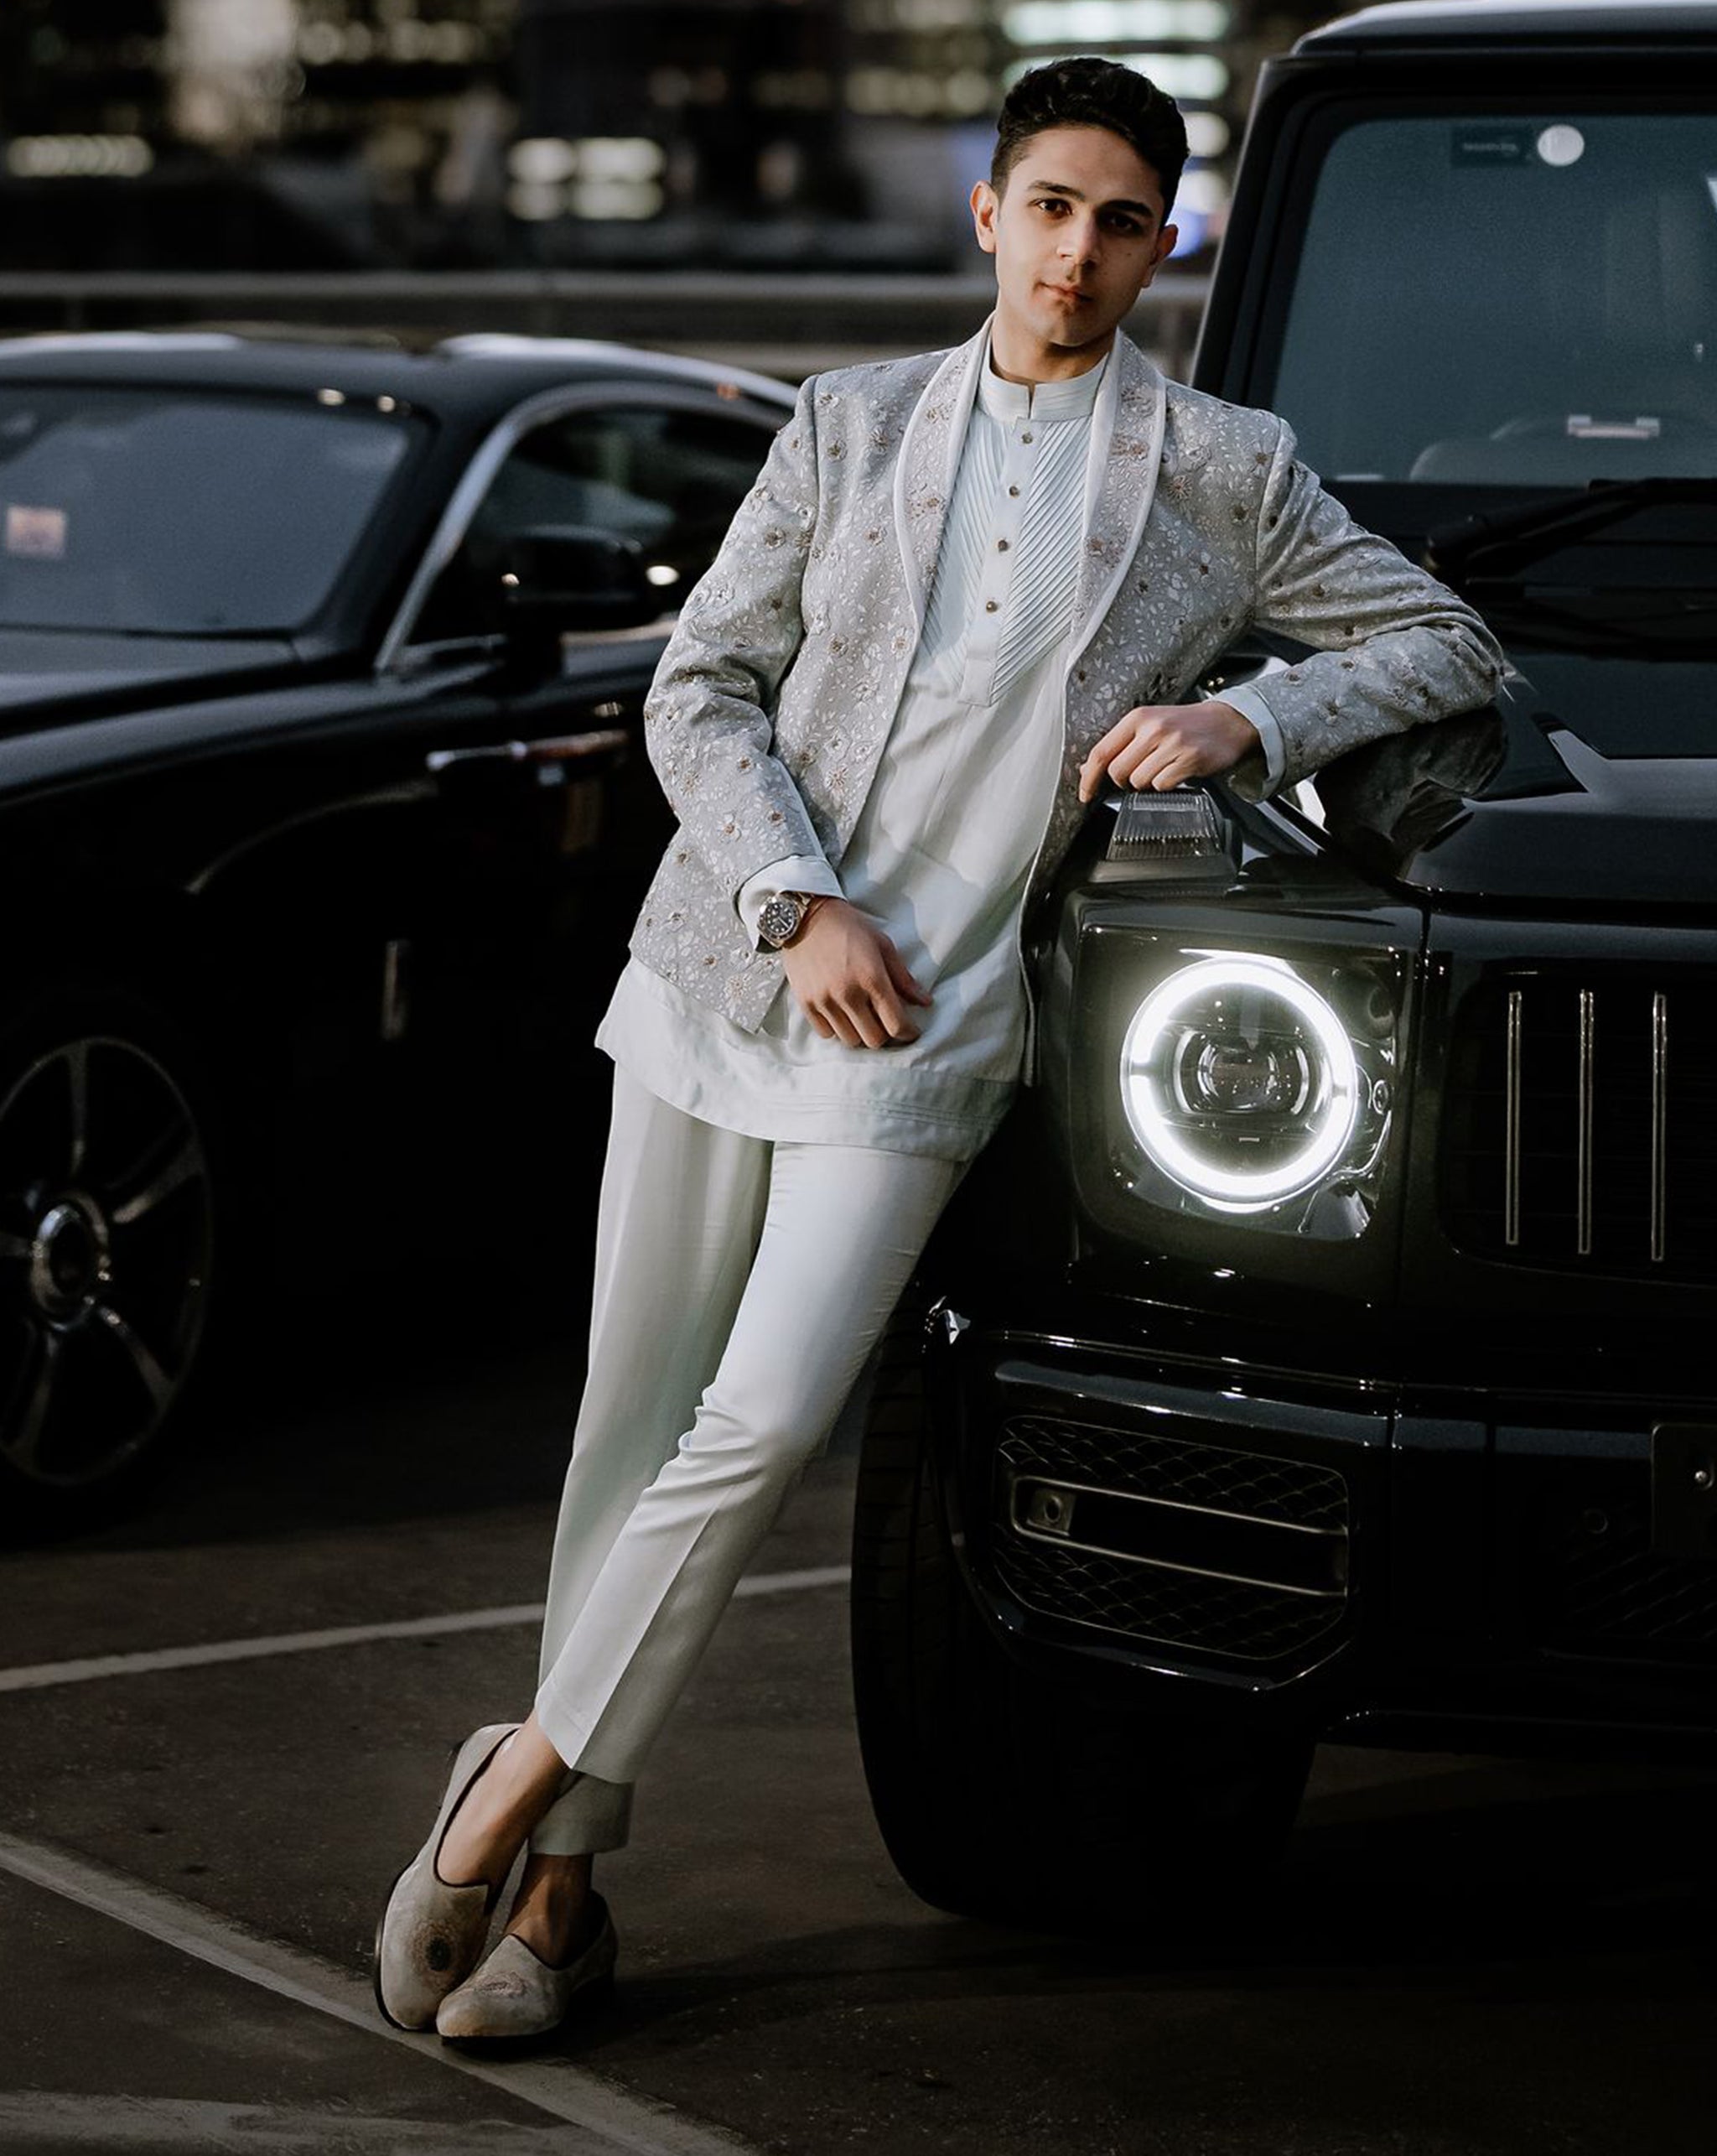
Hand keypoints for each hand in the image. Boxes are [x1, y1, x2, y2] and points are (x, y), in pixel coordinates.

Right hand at [781, 898, 932, 1048]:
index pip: (895, 1024)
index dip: (908, 1033)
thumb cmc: (849, 927)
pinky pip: (826, 1033)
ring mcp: (824, 1001)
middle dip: (884, 1034)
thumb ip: (903, 978)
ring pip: (850, 1040)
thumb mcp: (882, 945)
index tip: (911, 1031)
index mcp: (871, 978)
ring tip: (862, 1017)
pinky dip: (837, 1029)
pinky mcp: (805, 1003)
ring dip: (860, 1033)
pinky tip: (841, 1014)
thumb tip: (925, 1002)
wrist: (806, 916)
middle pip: (873, 1039)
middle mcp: (847, 994)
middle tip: (885, 1022)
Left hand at [1077, 699, 1260, 802]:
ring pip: (1139, 781)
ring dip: (1148, 783)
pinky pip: (1162, 786)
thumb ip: (1120, 745)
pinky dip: (1166, 785)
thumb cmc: (1186, 725)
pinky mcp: (1189, 759)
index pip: (1101, 752)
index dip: (1089, 778)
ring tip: (1163, 769)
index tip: (1085, 793)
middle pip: (1118, 772)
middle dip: (1124, 781)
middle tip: (1140, 773)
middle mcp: (1153, 728)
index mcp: (1138, 718)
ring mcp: (1172, 744)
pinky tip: (1176, 772)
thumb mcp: (1149, 725)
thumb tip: (1088, 768)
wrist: (1227, 722)